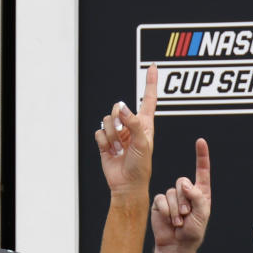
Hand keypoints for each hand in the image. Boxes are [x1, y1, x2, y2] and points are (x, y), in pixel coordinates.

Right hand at [96, 63, 156, 198]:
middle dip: (118, 121)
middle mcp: (131, 126)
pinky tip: (111, 152)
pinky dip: (103, 142)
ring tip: (119, 149)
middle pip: (118, 108)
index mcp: (144, 124)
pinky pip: (99, 132)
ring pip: (107, 120)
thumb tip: (121, 107)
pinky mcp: (106, 141)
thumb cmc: (140, 167)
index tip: (153, 67)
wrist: (127, 185)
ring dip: (111, 135)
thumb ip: (134, 123)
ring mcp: (118, 133)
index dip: (151, 83)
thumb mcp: (143, 144)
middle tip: (124, 138)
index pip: (148, 99)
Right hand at [151, 138, 211, 252]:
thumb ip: (197, 197)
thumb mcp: (202, 215)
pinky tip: (170, 220)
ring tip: (179, 222)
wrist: (176, 246)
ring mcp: (172, 197)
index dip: (201, 156)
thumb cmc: (193, 233)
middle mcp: (186, 192)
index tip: (200, 141)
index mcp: (200, 192)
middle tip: (187, 214)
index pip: (202, 171)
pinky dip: (167, 211)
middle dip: (185, 199)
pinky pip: (162, 199)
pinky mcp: (160, 203)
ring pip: (172, 192)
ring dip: (176, 209)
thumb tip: (185, 183)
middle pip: (183, 181)